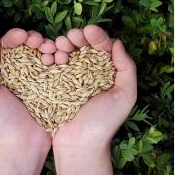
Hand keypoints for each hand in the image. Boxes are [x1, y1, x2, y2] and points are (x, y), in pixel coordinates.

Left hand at [0, 29, 50, 174]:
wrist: (22, 142)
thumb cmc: (0, 118)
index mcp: (7, 70)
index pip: (12, 45)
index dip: (17, 36)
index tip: (23, 36)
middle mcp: (25, 71)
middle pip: (31, 47)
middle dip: (35, 39)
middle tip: (39, 42)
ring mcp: (41, 79)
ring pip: (46, 54)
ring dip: (49, 46)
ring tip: (50, 49)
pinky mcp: (55, 87)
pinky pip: (58, 68)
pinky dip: (60, 58)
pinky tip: (60, 57)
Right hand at [52, 25, 136, 174]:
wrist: (80, 144)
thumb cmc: (104, 122)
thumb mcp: (124, 96)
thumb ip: (127, 69)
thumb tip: (118, 43)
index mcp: (105, 72)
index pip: (101, 48)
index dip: (96, 36)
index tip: (88, 30)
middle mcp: (87, 72)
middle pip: (82, 48)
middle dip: (76, 38)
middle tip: (69, 38)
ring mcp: (68, 78)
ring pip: (65, 54)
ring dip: (61, 46)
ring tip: (58, 47)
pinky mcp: (54, 84)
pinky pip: (51, 67)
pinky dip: (49, 58)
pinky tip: (48, 56)